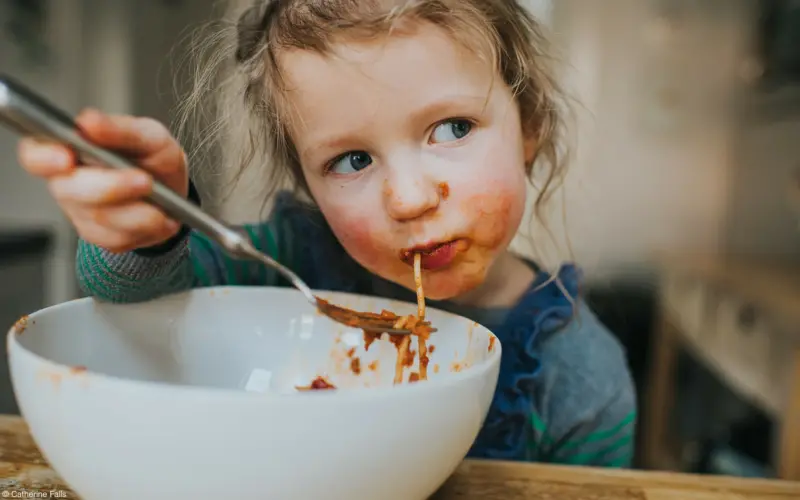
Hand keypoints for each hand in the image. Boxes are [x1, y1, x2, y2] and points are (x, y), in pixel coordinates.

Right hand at [17, 109, 189, 252]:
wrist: (175, 194)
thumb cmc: (153, 158)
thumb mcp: (149, 135)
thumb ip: (120, 128)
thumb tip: (88, 122)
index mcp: (69, 148)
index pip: (35, 154)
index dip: (43, 158)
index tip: (65, 157)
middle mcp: (67, 182)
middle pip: (69, 190)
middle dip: (111, 187)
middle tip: (145, 181)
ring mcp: (80, 213)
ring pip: (100, 217)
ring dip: (138, 209)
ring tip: (159, 196)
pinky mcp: (99, 237)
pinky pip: (118, 237)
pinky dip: (147, 225)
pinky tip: (159, 214)